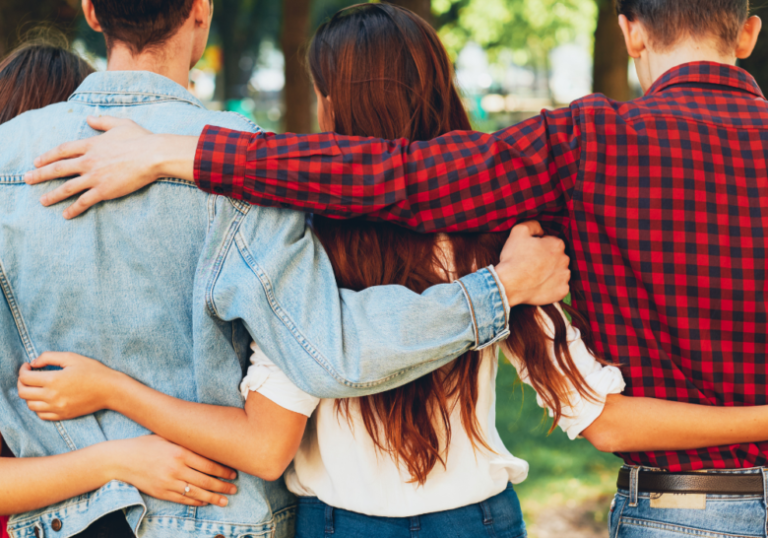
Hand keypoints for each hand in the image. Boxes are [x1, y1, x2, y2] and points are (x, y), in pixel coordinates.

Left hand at [18, 352, 123, 420]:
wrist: (111, 390)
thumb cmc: (94, 371)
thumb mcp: (72, 357)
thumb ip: (49, 357)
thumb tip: (34, 362)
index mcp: (53, 380)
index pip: (25, 378)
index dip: (23, 370)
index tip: (28, 366)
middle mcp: (52, 396)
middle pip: (23, 393)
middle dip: (22, 382)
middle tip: (29, 375)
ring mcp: (57, 408)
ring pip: (30, 405)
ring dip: (29, 395)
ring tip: (36, 387)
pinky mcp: (63, 415)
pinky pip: (41, 415)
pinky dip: (38, 407)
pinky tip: (45, 398)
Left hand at [23, 116, 196, 218]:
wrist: (152, 155)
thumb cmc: (141, 138)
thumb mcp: (121, 124)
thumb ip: (103, 121)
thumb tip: (89, 117)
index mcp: (91, 144)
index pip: (63, 150)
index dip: (48, 156)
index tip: (37, 161)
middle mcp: (88, 161)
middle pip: (59, 168)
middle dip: (41, 174)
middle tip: (27, 179)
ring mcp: (95, 177)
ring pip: (67, 187)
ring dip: (53, 195)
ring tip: (42, 201)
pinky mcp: (104, 190)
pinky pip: (84, 201)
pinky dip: (74, 209)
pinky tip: (66, 215)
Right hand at [105, 435, 237, 506]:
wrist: (120, 460)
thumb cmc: (146, 445)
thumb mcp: (167, 437)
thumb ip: (186, 441)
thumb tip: (207, 441)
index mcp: (180, 452)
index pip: (209, 464)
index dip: (223, 470)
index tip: (234, 473)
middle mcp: (176, 468)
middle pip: (206, 480)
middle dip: (223, 486)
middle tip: (234, 489)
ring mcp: (168, 482)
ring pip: (196, 493)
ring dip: (213, 498)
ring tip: (226, 500)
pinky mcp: (161, 493)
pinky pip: (183, 499)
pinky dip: (196, 501)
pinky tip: (206, 502)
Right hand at [494, 221, 570, 306]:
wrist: (509, 284)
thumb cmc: (514, 258)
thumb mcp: (519, 231)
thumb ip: (533, 225)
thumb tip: (541, 230)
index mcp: (557, 245)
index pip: (551, 243)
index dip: (539, 247)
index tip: (529, 252)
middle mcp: (565, 260)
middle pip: (556, 257)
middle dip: (546, 259)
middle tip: (531, 264)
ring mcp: (564, 277)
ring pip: (559, 272)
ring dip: (550, 273)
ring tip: (534, 276)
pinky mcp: (562, 291)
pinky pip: (559, 287)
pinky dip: (551, 287)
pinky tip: (539, 285)